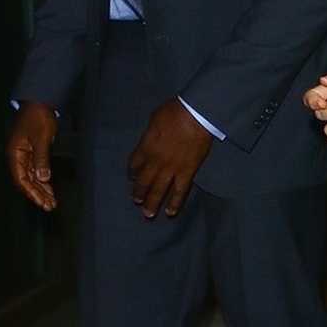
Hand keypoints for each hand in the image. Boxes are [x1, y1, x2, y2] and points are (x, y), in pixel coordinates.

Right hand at [7, 102, 57, 212]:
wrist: (41, 101)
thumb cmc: (39, 117)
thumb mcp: (42, 138)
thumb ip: (41, 158)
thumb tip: (43, 178)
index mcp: (15, 153)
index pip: (21, 179)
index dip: (31, 192)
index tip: (42, 203)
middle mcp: (17, 156)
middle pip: (26, 180)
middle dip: (37, 194)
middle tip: (49, 206)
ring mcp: (24, 154)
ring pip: (31, 177)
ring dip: (41, 189)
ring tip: (51, 202)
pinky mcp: (32, 152)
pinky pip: (36, 170)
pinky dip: (43, 179)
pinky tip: (49, 189)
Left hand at [128, 99, 213, 218]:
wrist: (195, 116)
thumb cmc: (174, 112)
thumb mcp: (154, 119)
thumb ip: (150, 135)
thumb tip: (150, 140)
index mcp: (145, 147)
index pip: (134, 164)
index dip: (132, 171)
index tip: (131, 176)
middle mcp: (155, 162)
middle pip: (143, 181)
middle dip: (139, 192)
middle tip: (136, 201)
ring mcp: (171, 169)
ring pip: (159, 190)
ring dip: (152, 203)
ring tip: (148, 214)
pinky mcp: (187, 172)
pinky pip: (180, 191)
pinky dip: (175, 202)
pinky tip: (170, 212)